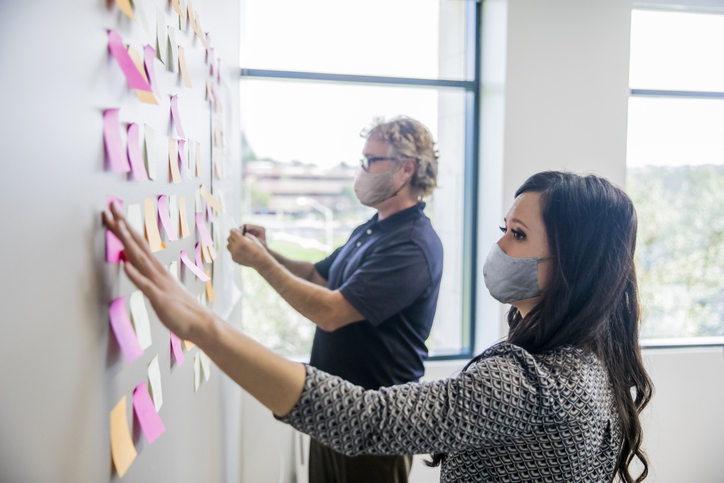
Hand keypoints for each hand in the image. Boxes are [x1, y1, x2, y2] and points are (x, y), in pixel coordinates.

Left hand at [102, 202, 211, 341]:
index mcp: (157, 270)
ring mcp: (159, 283)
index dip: (124, 228)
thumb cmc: (182, 310)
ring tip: (118, 225)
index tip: (113, 212)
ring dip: (129, 242)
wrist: (201, 324)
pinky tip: (124, 264)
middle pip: (138, 244)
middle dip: (123, 225)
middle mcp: (157, 272)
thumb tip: (131, 265)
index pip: (138, 244)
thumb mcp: (162, 290)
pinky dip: (134, 274)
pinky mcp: (160, 298)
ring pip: (141, 259)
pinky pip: (145, 285)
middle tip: (111, 205)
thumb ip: (147, 277)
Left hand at [227, 229, 270, 269]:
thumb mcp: (252, 238)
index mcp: (241, 241)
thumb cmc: (258, 248)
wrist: (260, 261)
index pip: (232, 232)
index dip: (233, 230)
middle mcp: (236, 247)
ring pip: (228, 245)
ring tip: (238, 244)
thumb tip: (237, 231)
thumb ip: (243, 234)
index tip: (235, 230)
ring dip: (232, 243)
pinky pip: (231, 251)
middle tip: (237, 236)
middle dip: (232, 236)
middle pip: (229, 238)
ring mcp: (234, 254)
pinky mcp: (234, 258)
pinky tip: (240, 250)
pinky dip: (234, 249)